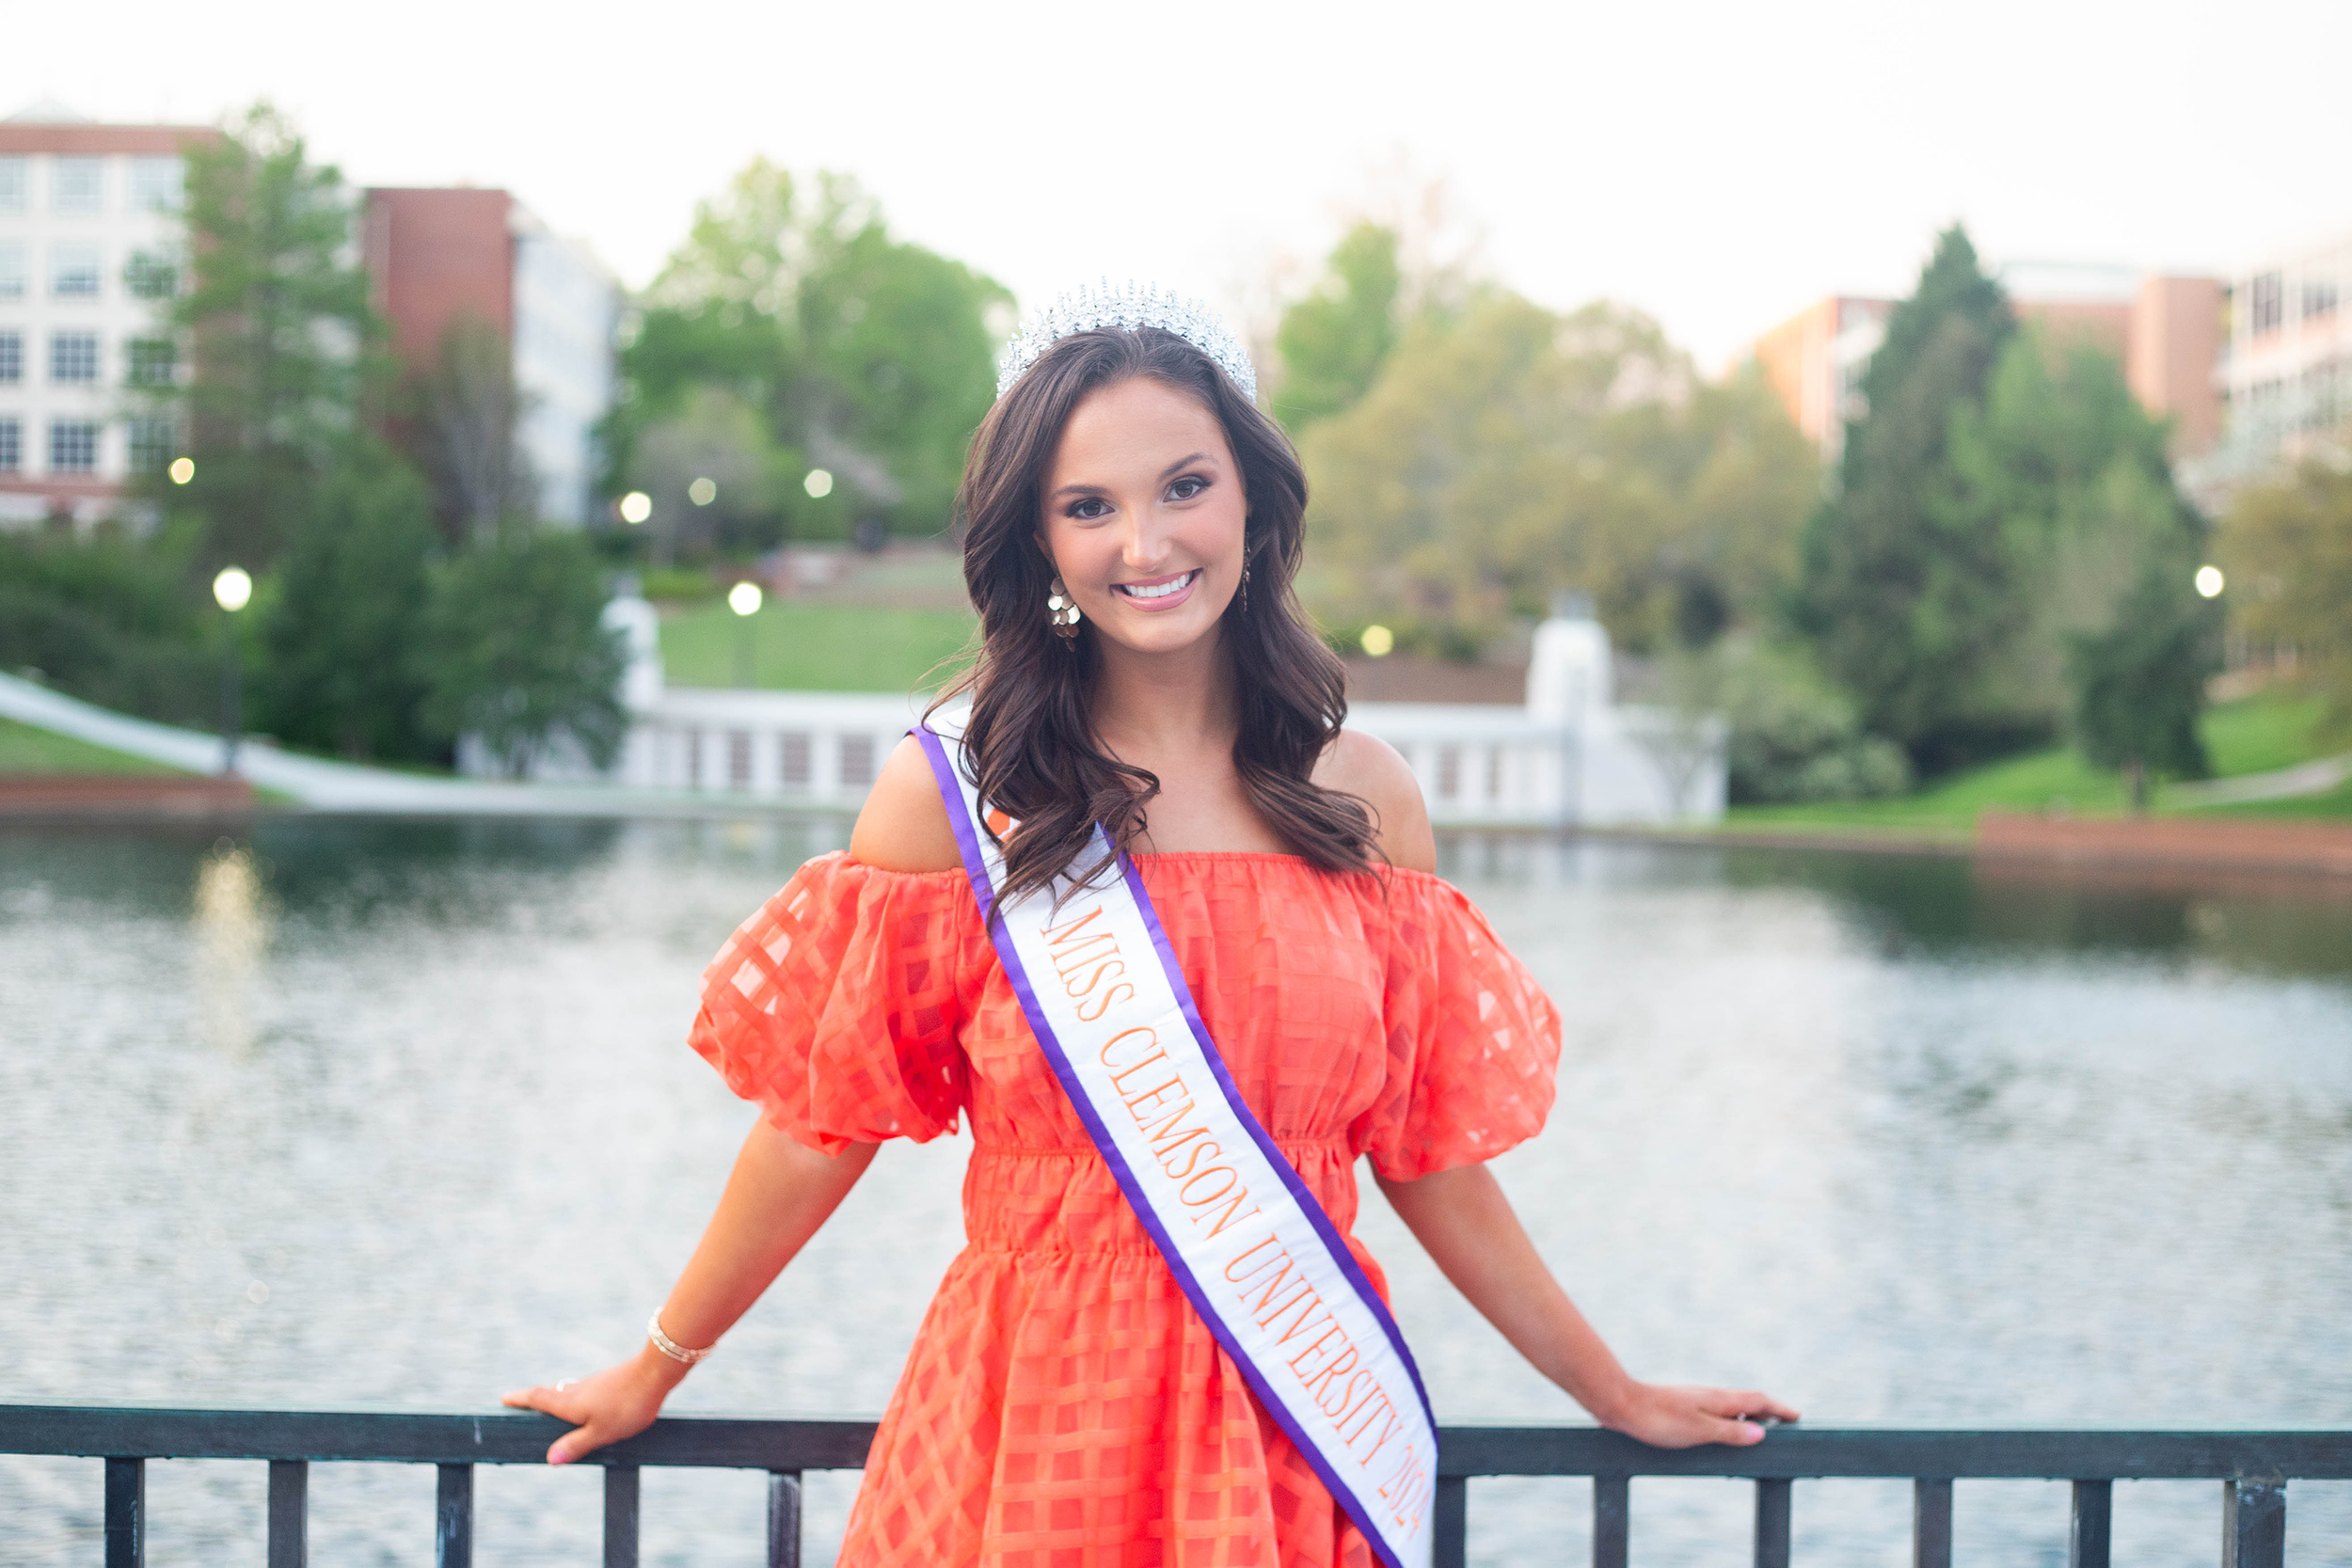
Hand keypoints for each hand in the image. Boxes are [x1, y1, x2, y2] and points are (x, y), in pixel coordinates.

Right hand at [502, 1351, 678, 1464]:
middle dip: (535, 1400)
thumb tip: (550, 1458)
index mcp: (569, 1402)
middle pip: (550, 1394)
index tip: (504, 1398)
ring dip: (556, 1399)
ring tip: (550, 1409)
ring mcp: (594, 1384)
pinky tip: (585, 1406)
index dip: (520, 1399)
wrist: (656, 1372)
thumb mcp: (601, 1432)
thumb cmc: (627, 1405)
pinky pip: (584, 1391)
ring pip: (568, 1392)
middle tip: (522, 1405)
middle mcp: (577, 1389)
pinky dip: (575, 1398)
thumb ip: (576, 1445)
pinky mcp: (609, 1382)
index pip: (538, 1398)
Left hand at [1598, 1382, 1799, 1448]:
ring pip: (1731, 1406)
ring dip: (1749, 1414)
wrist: (1622, 1404)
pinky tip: (1722, 1431)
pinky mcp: (1682, 1407)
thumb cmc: (1659, 1419)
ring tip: (1760, 1430)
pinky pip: (1716, 1412)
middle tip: (1785, 1424)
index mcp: (1719, 1400)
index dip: (1779, 1409)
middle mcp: (1710, 1396)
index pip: (1758, 1400)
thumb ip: (1730, 1432)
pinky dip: (1730, 1419)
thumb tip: (1761, 1433)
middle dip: (1769, 1411)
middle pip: (1748, 1400)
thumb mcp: (1700, 1430)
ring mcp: (1696, 1400)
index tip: (1797, 1417)